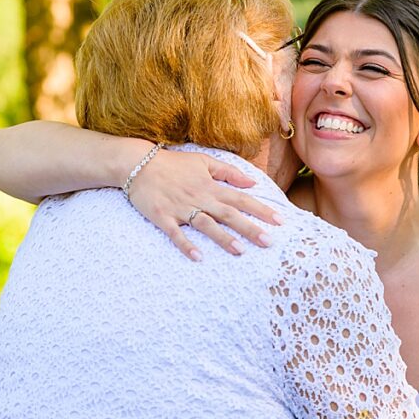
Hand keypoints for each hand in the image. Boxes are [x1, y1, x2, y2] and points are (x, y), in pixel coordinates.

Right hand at [128, 148, 282, 259]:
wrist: (138, 164)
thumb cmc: (173, 163)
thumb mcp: (203, 161)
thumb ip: (228, 172)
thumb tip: (252, 183)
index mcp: (211, 186)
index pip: (241, 199)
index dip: (261, 210)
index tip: (280, 221)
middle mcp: (200, 198)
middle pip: (229, 214)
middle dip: (250, 228)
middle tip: (268, 242)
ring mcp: (181, 208)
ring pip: (206, 225)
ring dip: (223, 238)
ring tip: (240, 251)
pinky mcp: (163, 217)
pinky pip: (176, 233)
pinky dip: (186, 245)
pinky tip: (197, 257)